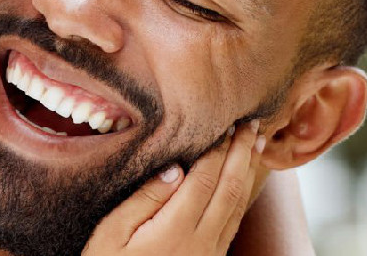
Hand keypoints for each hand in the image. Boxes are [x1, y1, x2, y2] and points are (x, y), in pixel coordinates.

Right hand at [82, 120, 266, 254]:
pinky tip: (243, 182)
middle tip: (251, 124)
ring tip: (255, 146)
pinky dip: (243, 197)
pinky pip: (234, 224)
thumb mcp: (111, 234)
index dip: (217, 150)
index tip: (224, 123)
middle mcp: (201, 243)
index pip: (205, 179)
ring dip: (249, 173)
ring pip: (239, 207)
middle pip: (230, 189)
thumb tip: (176, 167)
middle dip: (242, 154)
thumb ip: (145, 199)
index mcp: (175, 230)